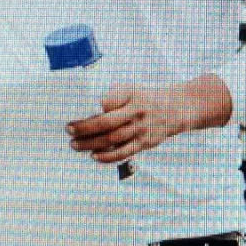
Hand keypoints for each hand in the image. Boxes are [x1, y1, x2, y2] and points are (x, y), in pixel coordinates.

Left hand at [68, 75, 232, 162]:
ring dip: (91, 143)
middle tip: (69, 130)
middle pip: (106, 122)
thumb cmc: (147, 98)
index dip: (90, 108)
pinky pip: (123, 152)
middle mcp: (136, 112)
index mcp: (131, 95)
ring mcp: (141, 129)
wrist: (176, 108)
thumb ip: (113, 95)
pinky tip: (94, 156)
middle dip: (84, 128)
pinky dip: (107, 156)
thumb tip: (87, 104)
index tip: (74, 112)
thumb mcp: (132, 88)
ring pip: (112, 139)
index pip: (108, 101)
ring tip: (75, 144)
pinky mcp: (145, 143)